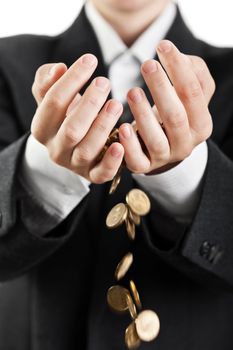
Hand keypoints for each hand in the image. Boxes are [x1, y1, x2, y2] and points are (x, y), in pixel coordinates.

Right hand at [31, 54, 123, 183]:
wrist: (75, 144)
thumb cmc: (67, 114)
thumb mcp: (53, 97)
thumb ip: (48, 80)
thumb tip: (57, 68)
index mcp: (42, 128)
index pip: (53, 102)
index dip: (72, 80)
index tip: (91, 59)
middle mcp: (56, 149)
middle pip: (71, 128)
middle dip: (89, 104)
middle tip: (105, 82)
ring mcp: (75, 164)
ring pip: (87, 149)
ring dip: (103, 126)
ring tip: (116, 104)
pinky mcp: (94, 175)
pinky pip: (102, 174)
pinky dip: (112, 161)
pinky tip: (121, 144)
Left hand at [119, 40, 214, 174]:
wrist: (161, 143)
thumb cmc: (174, 110)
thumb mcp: (188, 91)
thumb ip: (190, 71)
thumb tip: (177, 57)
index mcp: (201, 123)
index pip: (194, 94)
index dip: (179, 69)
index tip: (162, 45)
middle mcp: (186, 143)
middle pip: (175, 116)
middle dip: (161, 89)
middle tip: (147, 64)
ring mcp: (165, 157)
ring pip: (156, 139)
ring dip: (143, 115)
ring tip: (132, 92)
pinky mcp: (144, 166)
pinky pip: (137, 161)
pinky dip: (129, 146)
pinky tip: (122, 127)